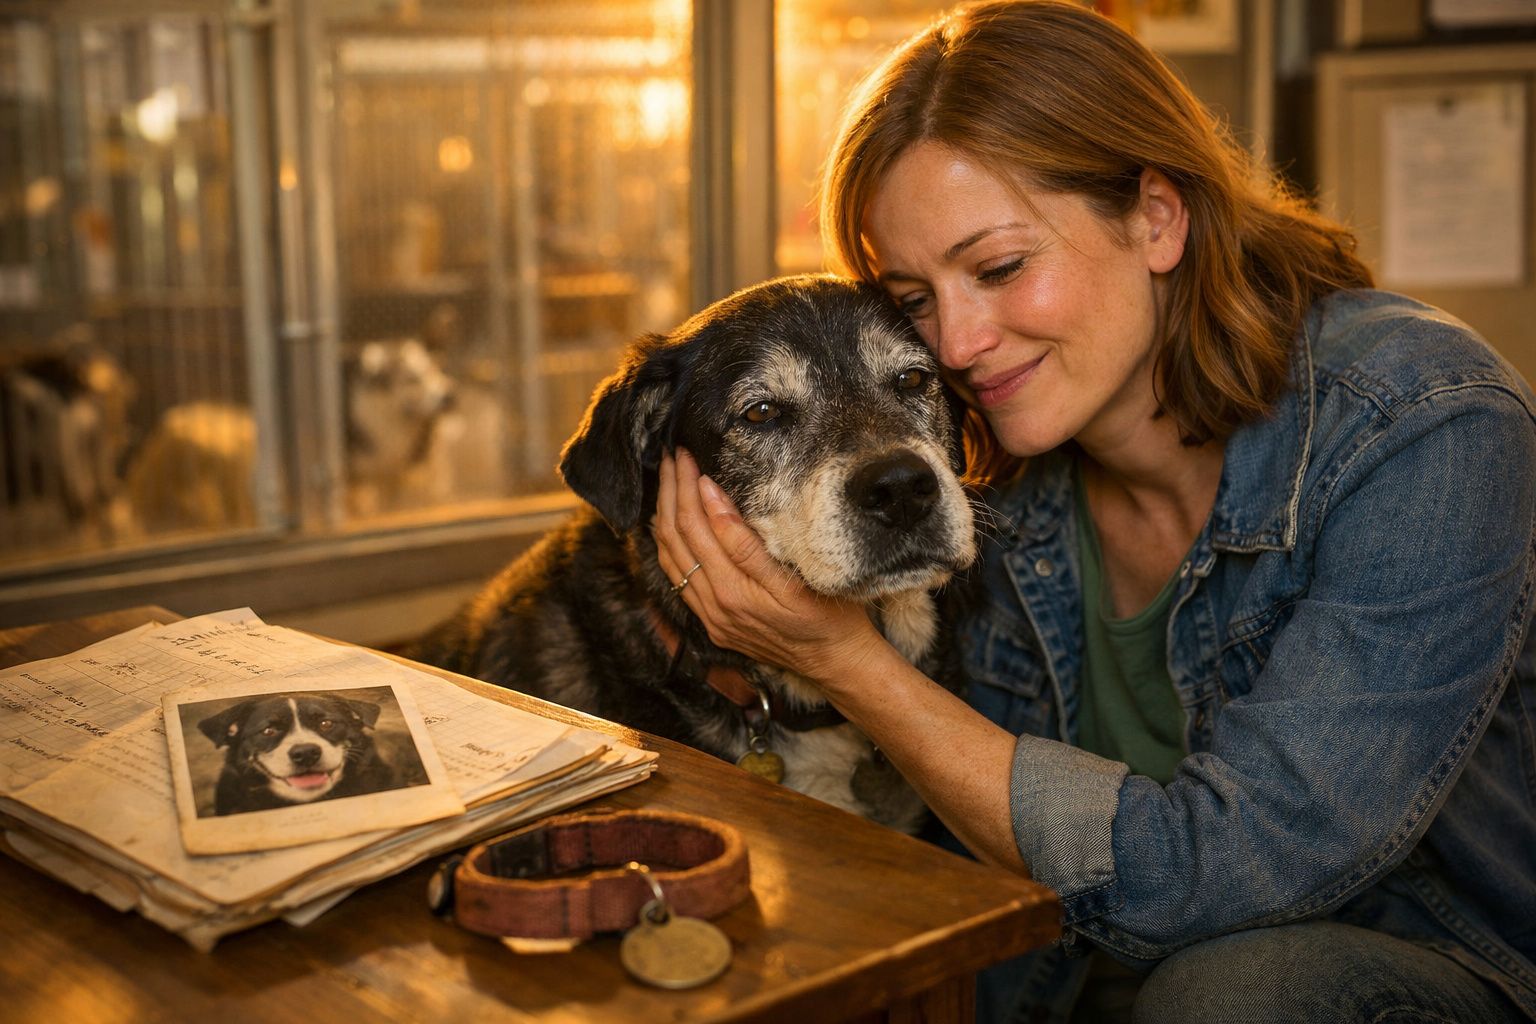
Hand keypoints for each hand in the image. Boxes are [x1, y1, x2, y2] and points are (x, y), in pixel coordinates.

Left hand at [651, 449, 882, 685]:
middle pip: (675, 539)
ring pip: (670, 559)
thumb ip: (746, 542)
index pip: (695, 526)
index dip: (687, 487)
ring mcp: (710, 617)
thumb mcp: (795, 577)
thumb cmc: (830, 616)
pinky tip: (670, 528)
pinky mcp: (713, 623)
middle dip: (670, 494)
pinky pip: (678, 579)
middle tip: (671, 457)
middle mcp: (713, 606)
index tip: (687, 455)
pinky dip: (669, 548)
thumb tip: (712, 498)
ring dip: (664, 517)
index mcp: (731, 592)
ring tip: (666, 481)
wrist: (839, 663)